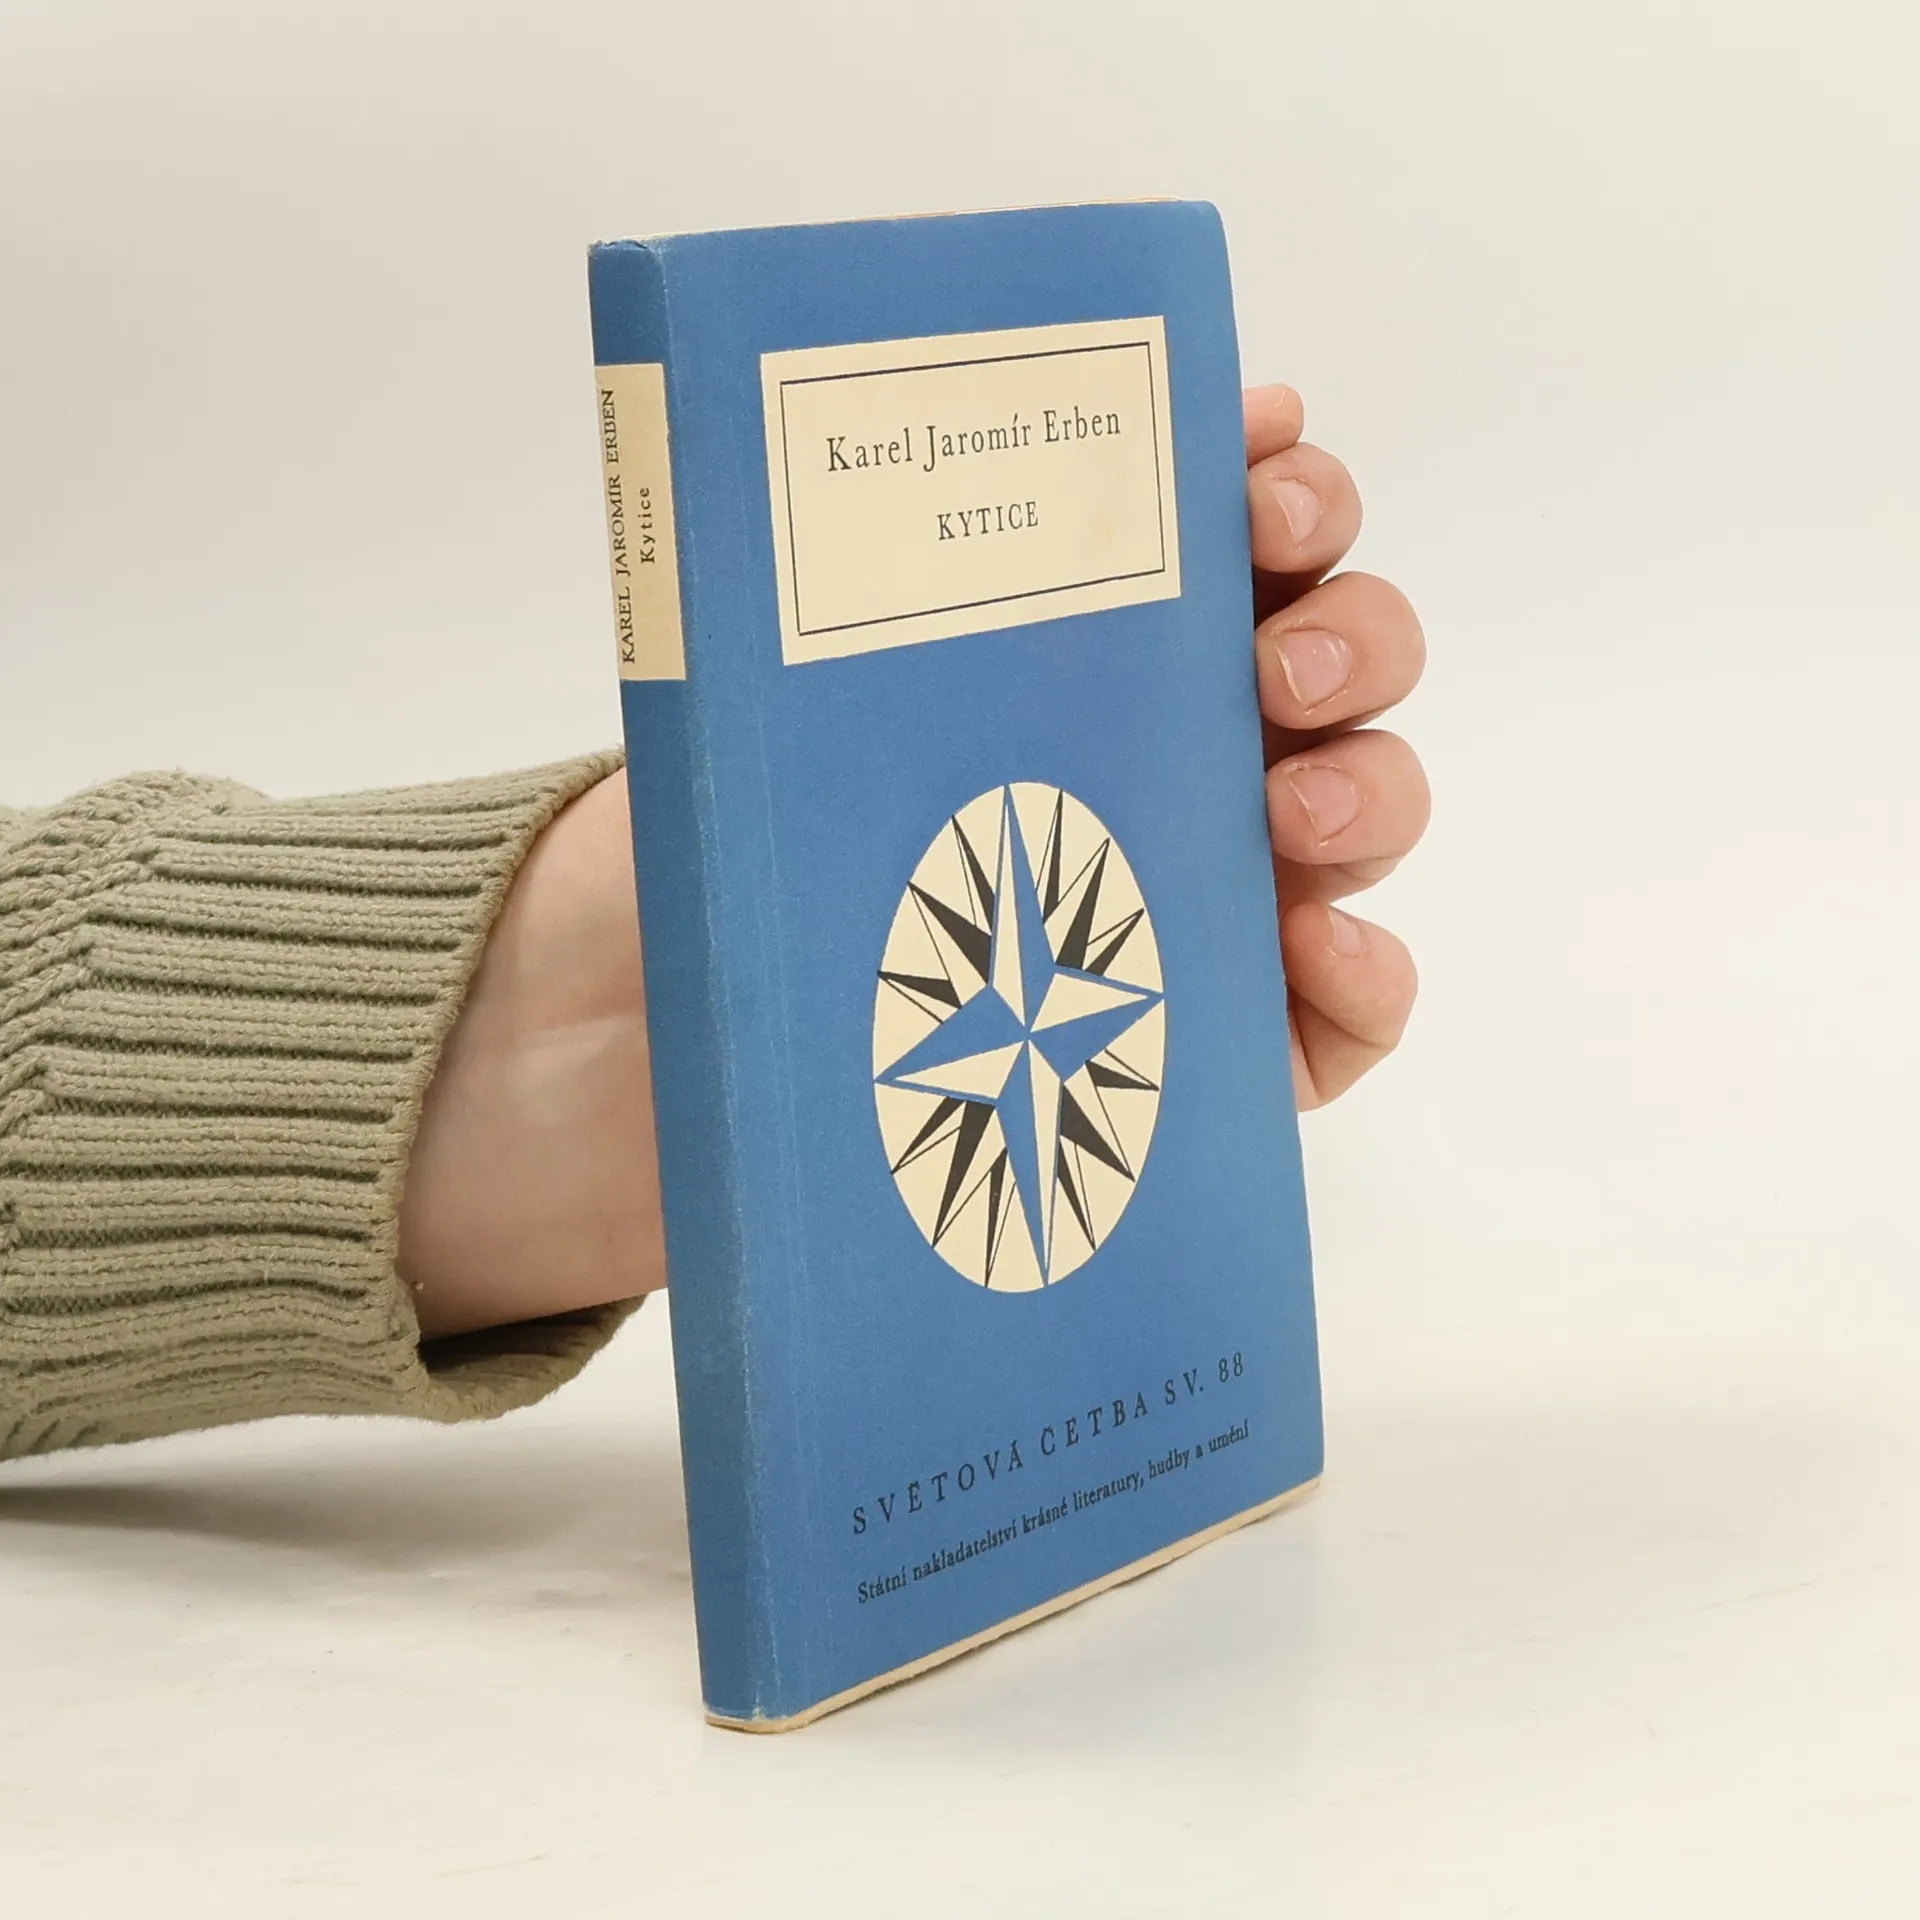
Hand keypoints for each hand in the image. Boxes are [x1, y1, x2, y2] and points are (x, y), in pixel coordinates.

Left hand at [400, 387, 1426, 1332]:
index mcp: (1077, 655)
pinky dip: (1367, 974)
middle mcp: (1162, 756)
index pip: (1223, 536)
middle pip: (1334, 660)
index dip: (1272, 476)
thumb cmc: (711, 869)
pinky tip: (1317, 951)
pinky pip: (1343, 1012)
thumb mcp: (751, 714)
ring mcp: (1200, 898)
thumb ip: (819, 611)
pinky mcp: (1210, 1048)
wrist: (649, 1072)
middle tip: (1272, 660)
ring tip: (1290, 807)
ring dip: (1366, 786)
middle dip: (1345, 629)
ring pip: (1362, 810)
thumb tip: (796, 449)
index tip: (1252, 455)